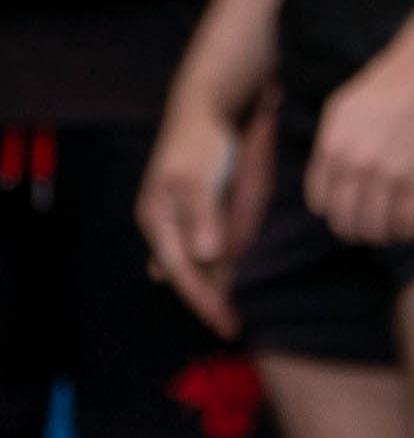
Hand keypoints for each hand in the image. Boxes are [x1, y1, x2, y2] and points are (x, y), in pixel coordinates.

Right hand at [138, 81, 272, 337]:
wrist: (206, 109)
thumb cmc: (201, 142)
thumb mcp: (200, 180)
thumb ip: (204, 218)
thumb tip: (206, 256)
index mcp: (158, 220)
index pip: (183, 273)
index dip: (204, 300)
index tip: (224, 322)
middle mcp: (165, 225)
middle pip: (187, 274)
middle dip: (207, 300)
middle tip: (231, 327)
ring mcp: (179, 221)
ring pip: (196, 264)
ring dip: (212, 287)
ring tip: (228, 316)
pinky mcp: (196, 213)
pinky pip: (204, 249)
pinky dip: (214, 268)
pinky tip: (219, 286)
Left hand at [302, 38, 413, 246]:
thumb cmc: (390, 88)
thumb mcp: (343, 111)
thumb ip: (331, 146)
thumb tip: (328, 184)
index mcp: (332, 147)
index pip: (322, 203)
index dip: (337, 211)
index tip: (352, 210)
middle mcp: (356, 164)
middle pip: (346, 222)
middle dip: (358, 231)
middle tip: (373, 228)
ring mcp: (390, 174)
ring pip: (377, 229)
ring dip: (385, 234)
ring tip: (394, 226)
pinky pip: (410, 224)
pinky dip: (410, 230)